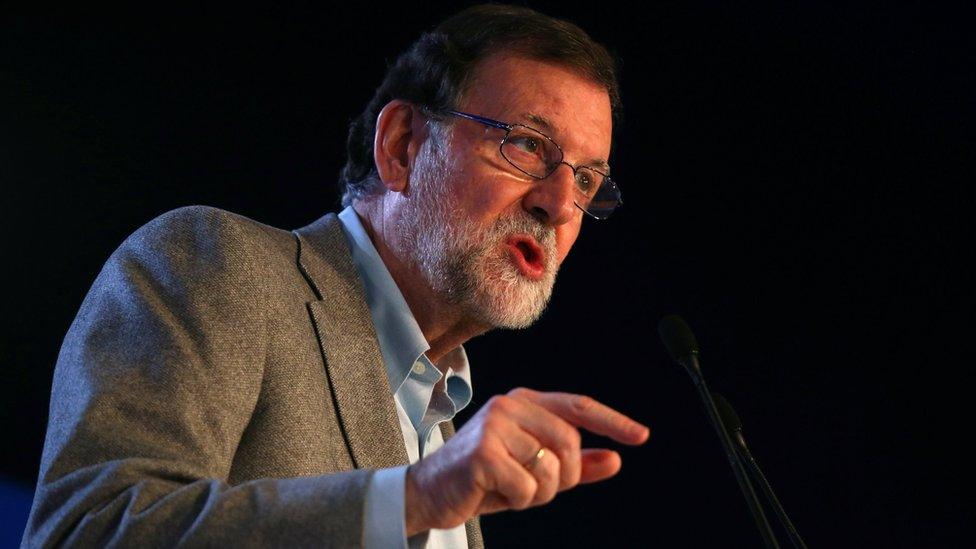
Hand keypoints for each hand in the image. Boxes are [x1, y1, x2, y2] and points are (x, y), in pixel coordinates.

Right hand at [403, 387, 649, 534]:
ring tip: (509, 488)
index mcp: (523, 401)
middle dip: (563, 477)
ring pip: (551, 469)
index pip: (578, 406)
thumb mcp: (533, 471)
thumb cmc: (483, 480)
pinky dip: (518, 501)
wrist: (429, 493)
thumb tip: (616, 461)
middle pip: (570, 443)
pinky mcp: (483, 452)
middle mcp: (509, 405)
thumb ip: (575, 465)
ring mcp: (494, 425)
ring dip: (538, 492)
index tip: (641, 436)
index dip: (612, 421)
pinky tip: (493, 493)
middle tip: (534, 487)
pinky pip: (528, 488)